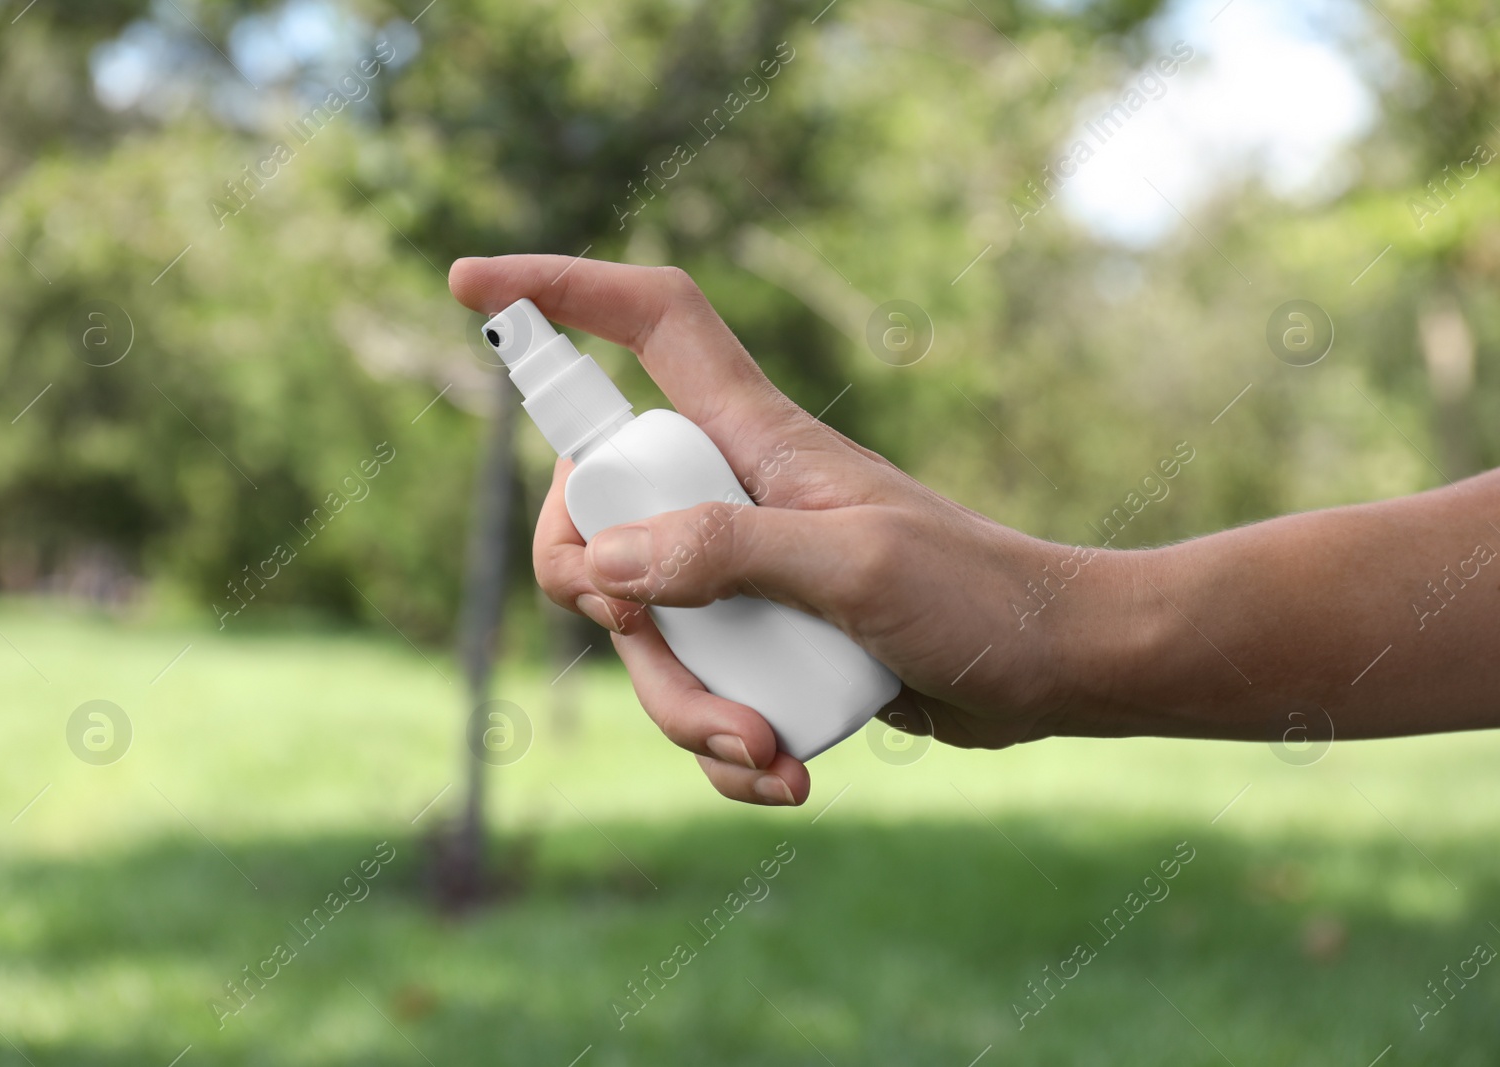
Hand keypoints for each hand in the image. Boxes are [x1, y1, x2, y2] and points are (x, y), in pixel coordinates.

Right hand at [449, 256, 1144, 805]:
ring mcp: (736, 571)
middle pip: (595, 513)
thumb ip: (727, 554)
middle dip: (601, 600)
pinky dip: (720, 746)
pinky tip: (783, 773)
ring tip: (767, 749)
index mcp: (755, 437)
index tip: (471, 288)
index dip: (560, 291)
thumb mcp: (854, 569)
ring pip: (639, 631)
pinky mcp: (755, 643)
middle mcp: (730, 493)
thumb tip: (604, 564)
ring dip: (683, 709)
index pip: (650, 323)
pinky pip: (687, 693)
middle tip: (650, 637)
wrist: (1050, 671)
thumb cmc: (977, 595)